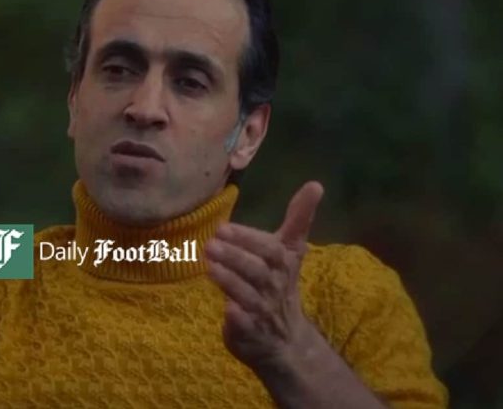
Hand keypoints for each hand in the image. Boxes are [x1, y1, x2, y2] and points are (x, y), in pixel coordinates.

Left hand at [205, 181, 324, 370]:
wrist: (285, 340)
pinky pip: (243, 323)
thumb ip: (298, 218)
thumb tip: (315, 183)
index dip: (249, 238)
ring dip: (228, 278)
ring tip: (208, 262)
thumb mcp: (291, 251)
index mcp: (285, 263)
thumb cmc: (280, 284)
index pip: (272, 248)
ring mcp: (263, 310)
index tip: (224, 227)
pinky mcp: (250, 331)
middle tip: (211, 242)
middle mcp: (276, 286)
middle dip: (234, 255)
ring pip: (247, 294)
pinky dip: (235, 315)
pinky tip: (224, 307)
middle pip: (258, 269)